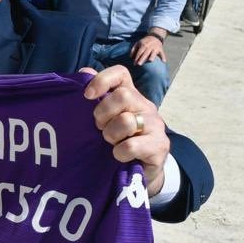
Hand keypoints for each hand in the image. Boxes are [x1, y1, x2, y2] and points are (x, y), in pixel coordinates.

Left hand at [82, 66, 169, 195]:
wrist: (141, 170)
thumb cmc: (119, 140)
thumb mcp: (106, 118)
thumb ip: (97, 97)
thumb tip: (84, 72)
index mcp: (130, 95)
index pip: (121, 73)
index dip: (102, 80)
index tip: (87, 96)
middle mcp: (145, 106)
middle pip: (123, 96)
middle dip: (102, 114)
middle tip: (99, 128)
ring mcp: (155, 125)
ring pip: (126, 121)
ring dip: (111, 135)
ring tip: (111, 143)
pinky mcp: (160, 145)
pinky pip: (131, 146)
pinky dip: (119, 153)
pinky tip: (120, 156)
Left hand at [130, 33, 166, 65]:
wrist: (154, 36)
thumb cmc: (145, 41)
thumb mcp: (138, 43)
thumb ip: (133, 49)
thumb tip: (130, 57)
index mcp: (143, 45)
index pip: (139, 53)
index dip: (136, 58)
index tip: (134, 64)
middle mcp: (149, 47)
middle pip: (145, 54)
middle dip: (142, 59)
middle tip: (139, 64)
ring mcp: (155, 48)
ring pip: (153, 53)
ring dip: (152, 57)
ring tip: (150, 61)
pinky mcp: (160, 49)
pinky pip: (162, 53)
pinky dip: (163, 57)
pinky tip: (163, 61)